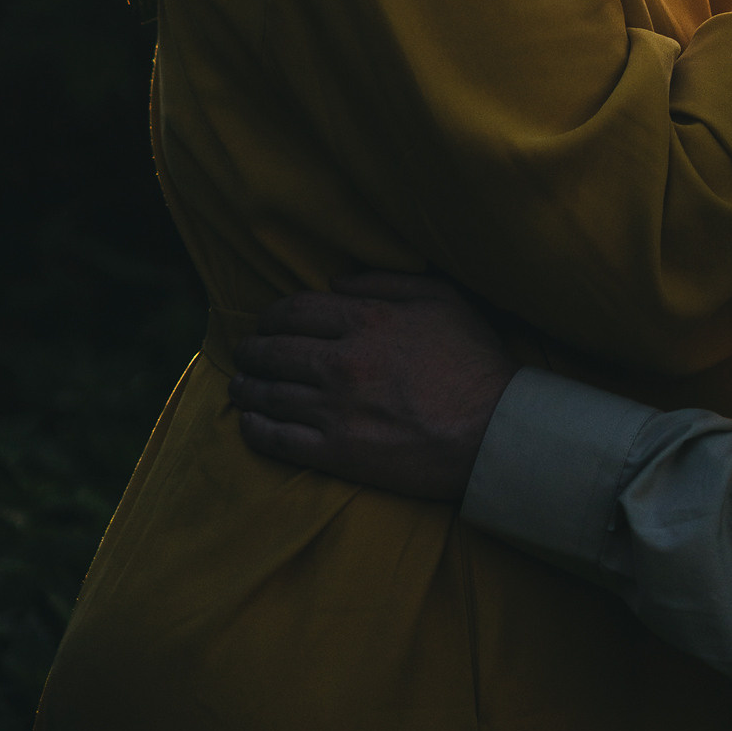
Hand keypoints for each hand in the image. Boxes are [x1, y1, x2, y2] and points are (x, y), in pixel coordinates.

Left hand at [230, 270, 515, 503]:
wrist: (492, 430)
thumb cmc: (474, 360)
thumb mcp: (443, 299)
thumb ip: (388, 281)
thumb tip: (337, 279)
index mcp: (367, 319)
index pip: (296, 310)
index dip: (271, 315)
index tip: (264, 322)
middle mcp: (343, 361)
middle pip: (274, 351)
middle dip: (251, 350)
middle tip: (243, 353)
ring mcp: (336, 409)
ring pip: (270, 394)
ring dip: (246, 388)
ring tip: (239, 387)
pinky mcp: (338, 452)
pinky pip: (279, 440)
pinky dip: (255, 430)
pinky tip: (248, 424)